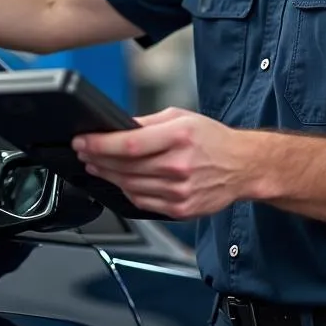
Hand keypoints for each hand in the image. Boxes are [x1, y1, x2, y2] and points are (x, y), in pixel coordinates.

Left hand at [73, 107, 255, 219]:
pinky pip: (142, 202)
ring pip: (129, 185)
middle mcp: (179, 165)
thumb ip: (148, 123)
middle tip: (83, 152)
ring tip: (96, 165)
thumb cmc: (213, 139)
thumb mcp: (181, 117)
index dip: (100, 144)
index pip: (129, 143)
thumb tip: (117, 127)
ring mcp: (180, 190)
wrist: (242, 166)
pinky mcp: (180, 208)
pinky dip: (126, 191)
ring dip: (107, 176)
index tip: (82, 141)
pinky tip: (120, 181)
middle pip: (125, 166)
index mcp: (179, 137)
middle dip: (97, 159)